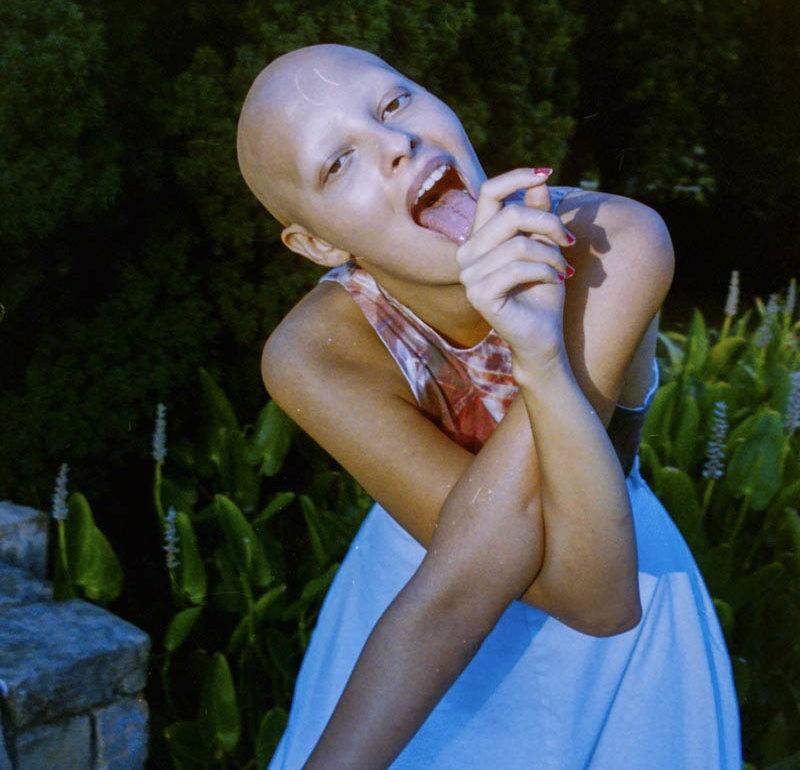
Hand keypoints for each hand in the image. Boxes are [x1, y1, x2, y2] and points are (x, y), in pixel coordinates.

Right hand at [456, 168, 575, 370]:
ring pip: (519, 244)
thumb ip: (538, 215)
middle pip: (510, 216)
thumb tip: (539, 180)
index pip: (488, 192)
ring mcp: (469, 276)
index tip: (547, 172)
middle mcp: (467, 254)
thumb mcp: (546, 246)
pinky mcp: (480, 295)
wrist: (543, 337)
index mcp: (479, 238)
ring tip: (563, 269)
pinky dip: (546, 271)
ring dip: (552, 254)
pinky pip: (519, 268)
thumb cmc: (543, 291)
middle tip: (570, 240)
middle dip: (548, 224)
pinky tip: (555, 280)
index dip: (516, 177)